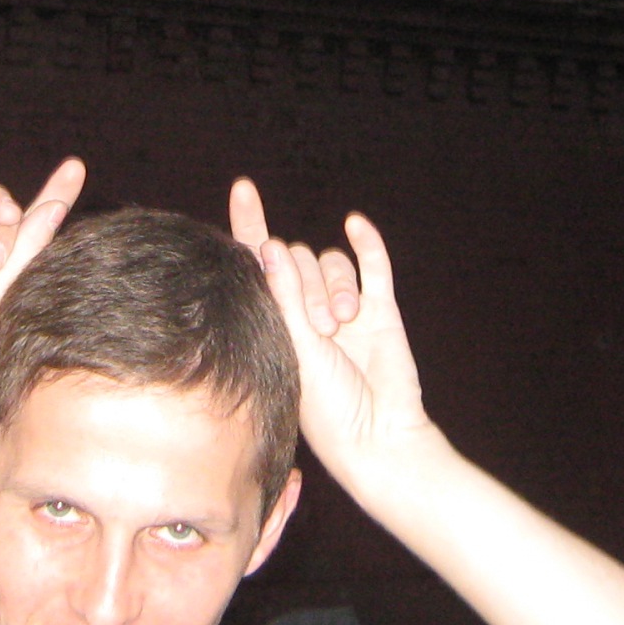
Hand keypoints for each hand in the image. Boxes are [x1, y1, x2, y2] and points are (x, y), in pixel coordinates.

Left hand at [229, 178, 432, 480]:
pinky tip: (356, 225)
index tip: (243, 187)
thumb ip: (283, 296)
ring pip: (332, 262)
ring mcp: (344, 308)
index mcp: (275, 319)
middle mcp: (306, 308)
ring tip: (344, 322)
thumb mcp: (294, 348)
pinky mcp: (380, 310)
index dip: (250, 223)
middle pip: (298, 258)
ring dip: (336, 284)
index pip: (258, 261)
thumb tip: (268, 242)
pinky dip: (365, 243)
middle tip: (322, 328)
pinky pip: (372, 265)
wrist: (377, 437)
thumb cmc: (323, 406)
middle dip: (307, 285)